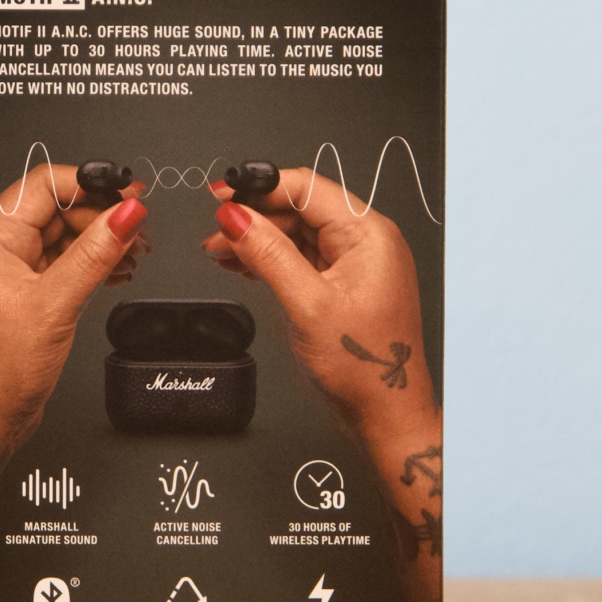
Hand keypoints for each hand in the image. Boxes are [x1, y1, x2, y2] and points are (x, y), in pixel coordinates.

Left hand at [0, 164, 146, 572]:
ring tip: (134, 254)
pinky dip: (91, 264)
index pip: (46, 184)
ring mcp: (11, 274)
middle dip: (102, 215)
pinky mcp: (25, 297)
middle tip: (139, 231)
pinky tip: (115, 271)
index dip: (91, 183)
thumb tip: (127, 213)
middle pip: (59, 207)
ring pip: (64, 236)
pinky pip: (62, 264)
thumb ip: (95, 254)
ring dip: (101, 241)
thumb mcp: (56, 304)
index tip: (131, 194)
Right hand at [203, 169, 442, 601]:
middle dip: (255, 216)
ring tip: (220, 249)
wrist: (387, 415)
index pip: (307, 187)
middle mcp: (369, 242)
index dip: (259, 186)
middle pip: (302, 208)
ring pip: (300, 233)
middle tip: (215, 228)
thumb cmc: (364, 369)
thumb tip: (235, 216)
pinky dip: (274, 258)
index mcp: (369, 234)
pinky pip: (306, 257)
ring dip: (259, 239)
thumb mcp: (305, 304)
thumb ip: (267, 253)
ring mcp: (359, 264)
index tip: (221, 193)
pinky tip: (243, 262)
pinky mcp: (348, 285)